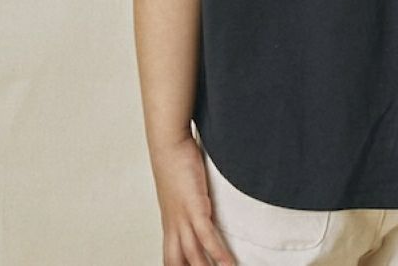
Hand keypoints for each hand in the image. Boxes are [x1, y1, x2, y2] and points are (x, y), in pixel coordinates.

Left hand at [150, 134, 235, 265]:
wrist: (168, 143)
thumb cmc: (175, 161)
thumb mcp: (180, 188)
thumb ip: (189, 201)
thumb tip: (200, 205)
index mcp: (169, 223)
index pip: (170, 260)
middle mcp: (173, 226)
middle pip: (177, 264)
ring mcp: (182, 219)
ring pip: (193, 257)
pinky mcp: (194, 208)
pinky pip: (207, 238)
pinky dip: (218, 253)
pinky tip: (229, 264)